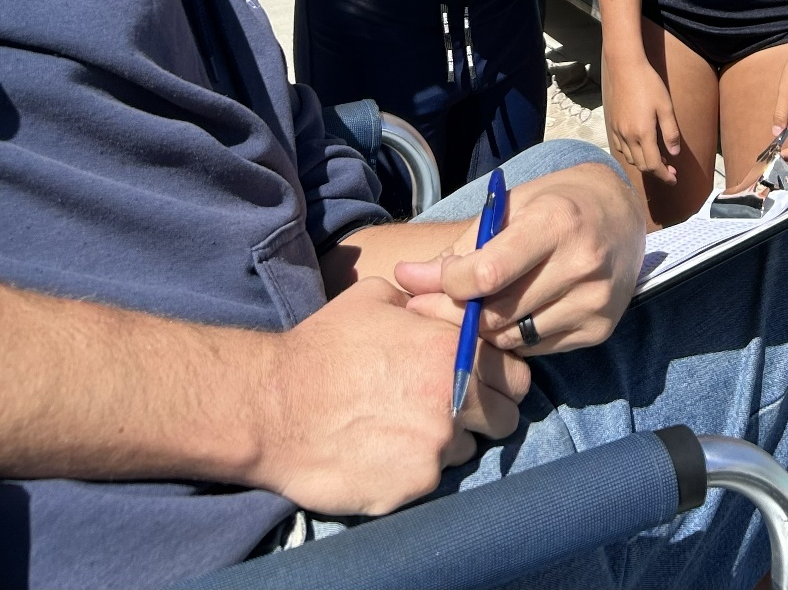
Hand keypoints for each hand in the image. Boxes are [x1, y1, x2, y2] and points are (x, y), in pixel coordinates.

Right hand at [253, 276, 528, 515]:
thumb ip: (425, 302)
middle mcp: (454, 401)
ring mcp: (435, 449)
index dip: (501, 376)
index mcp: (452, 351)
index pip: (514, 373)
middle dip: (487, 413)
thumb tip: (446, 302)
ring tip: (406, 427)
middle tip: (452, 408)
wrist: (273, 407)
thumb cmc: (323, 346)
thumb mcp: (377, 299)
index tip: (483, 379)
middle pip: (506, 418)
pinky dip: (414, 469)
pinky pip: (431, 480)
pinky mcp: (412, 488)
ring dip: (448, 442)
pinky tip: (382, 451)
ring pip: (467, 450)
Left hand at [396, 161, 644, 354]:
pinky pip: (536, 349)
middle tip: (429, 308)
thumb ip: (461, 246)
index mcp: (555, 222)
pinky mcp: (600, 329)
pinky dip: (513, 338)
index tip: (433, 282)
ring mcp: (595, 301)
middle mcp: (581, 263)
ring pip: (513, 338)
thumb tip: (405, 278)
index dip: (450, 284)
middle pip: (498, 312)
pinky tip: (510, 315)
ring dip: (484, 329)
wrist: (622, 215)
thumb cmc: (555, 203)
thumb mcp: (509, 207)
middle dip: (457, 313)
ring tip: (474, 308)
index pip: (489, 272)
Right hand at [602, 51, 682, 183]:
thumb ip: (670, 132)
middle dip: (656, 171)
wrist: (624, 67)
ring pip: (630, 158)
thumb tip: (674, 153)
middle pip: (641, 165)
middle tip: (669, 168)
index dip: (664, 175)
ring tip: (656, 157)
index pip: (653, 165)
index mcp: (643, 133)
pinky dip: (631, 153)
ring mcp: (618, 130)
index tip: (673, 179)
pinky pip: (620, 148)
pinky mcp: (612, 124)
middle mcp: (628, 136)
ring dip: (643, 163)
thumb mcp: (666, 107)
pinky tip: (639, 146)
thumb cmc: (648, 84)